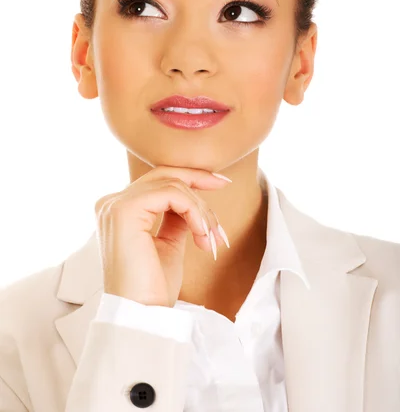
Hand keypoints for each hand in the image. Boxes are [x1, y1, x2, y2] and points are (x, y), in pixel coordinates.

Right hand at [94, 165, 230, 307]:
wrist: (142, 317)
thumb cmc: (153, 288)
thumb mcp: (168, 244)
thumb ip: (174, 218)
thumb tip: (193, 200)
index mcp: (117, 211)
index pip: (156, 181)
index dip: (189, 178)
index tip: (219, 182)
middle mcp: (110, 203)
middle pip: (163, 174)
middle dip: (198, 180)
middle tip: (225, 185)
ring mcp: (115, 205)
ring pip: (172, 186)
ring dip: (201, 210)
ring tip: (211, 238)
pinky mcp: (124, 211)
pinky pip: (172, 195)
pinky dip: (194, 211)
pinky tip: (202, 234)